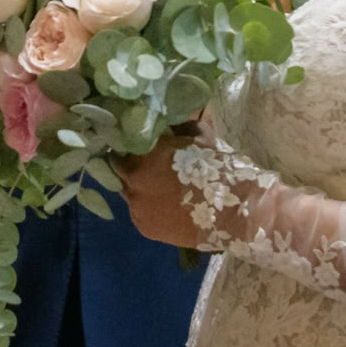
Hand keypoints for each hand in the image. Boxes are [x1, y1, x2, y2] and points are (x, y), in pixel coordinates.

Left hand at [112, 131, 207, 248]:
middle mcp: (132, 178)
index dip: (128, 140)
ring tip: (155, 186)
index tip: (135, 141)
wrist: (229, 212)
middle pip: (117, 166)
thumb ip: (177, 125)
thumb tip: (165, 121)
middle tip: (143, 163)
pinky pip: (137, 211)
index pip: (122, 141)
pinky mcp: (143, 225)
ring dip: (136, 185)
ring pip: (126, 190)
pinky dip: (145, 206)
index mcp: (144, 152)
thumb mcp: (199, 135)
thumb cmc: (214, 169)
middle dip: (127, 163)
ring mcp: (136, 204)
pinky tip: (162, 204)